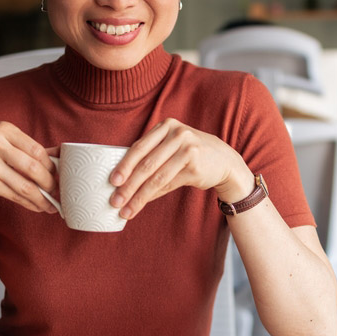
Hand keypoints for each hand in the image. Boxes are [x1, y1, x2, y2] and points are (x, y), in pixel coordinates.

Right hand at [0, 121, 57, 212]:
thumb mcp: (2, 139)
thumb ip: (28, 147)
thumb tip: (60, 155)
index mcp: (4, 130)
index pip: (36, 149)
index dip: (51, 165)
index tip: (58, 175)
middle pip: (33, 168)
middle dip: (49, 183)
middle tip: (57, 191)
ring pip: (24, 186)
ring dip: (41, 198)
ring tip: (51, 205)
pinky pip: (13, 195)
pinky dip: (28, 203)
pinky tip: (36, 206)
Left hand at [109, 118, 252, 218]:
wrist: (224, 161)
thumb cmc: (191, 155)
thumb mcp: (171, 148)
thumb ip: (150, 157)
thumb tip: (122, 180)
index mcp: (166, 126)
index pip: (139, 147)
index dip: (124, 165)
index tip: (112, 181)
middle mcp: (177, 134)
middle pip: (146, 163)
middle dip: (128, 184)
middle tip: (115, 200)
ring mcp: (188, 148)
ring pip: (156, 177)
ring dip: (139, 196)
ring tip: (126, 209)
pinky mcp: (195, 165)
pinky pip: (168, 183)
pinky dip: (153, 196)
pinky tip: (142, 204)